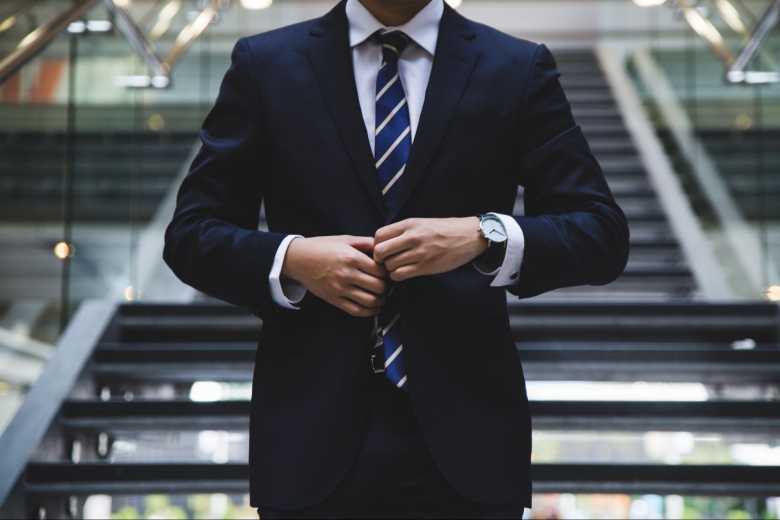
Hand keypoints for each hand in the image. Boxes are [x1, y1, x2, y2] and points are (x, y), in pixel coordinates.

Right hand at [282, 235, 387, 316]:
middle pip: (378, 287)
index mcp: (351, 257)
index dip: (388, 272)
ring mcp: (340, 289)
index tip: (388, 272)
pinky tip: (374, 307)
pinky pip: (356, 310)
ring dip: (381, 300)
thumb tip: (384, 247)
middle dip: (386, 287)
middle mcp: (346, 274)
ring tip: (382, 296)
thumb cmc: (322, 247)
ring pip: (370, 301)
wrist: (298, 259)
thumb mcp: (345, 239)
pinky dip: (369, 312)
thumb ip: (366, 243)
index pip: (380, 270)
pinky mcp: (334, 299)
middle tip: (387, 284)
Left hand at [373, 217, 487, 281]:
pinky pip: (400, 275)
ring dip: (390, 269)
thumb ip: (403, 231)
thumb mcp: (422, 223)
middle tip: (387, 261)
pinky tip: (405, 272)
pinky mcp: (425, 266)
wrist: (469, 236)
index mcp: (409, 224)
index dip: (377, 244)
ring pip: (389, 265)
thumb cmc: (445, 230)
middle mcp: (412, 237)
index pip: (379, 235)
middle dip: (380, 259)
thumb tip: (383, 242)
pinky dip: (398, 276)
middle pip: (380, 251)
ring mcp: (419, 253)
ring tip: (399, 266)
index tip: (384, 249)